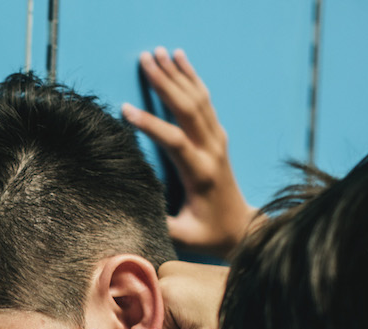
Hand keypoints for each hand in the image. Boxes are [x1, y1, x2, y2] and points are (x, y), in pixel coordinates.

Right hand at [121, 48, 257, 256]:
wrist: (243, 228)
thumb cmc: (208, 234)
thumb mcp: (182, 237)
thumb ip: (158, 224)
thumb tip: (126, 215)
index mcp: (201, 174)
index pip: (175, 141)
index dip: (150, 124)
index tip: (125, 109)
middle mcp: (212, 151)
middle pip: (189, 109)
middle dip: (166, 82)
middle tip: (145, 59)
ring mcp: (218, 140)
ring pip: (199, 99)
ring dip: (178, 73)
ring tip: (159, 52)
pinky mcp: (218, 136)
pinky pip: (205, 101)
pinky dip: (192, 78)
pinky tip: (181, 60)